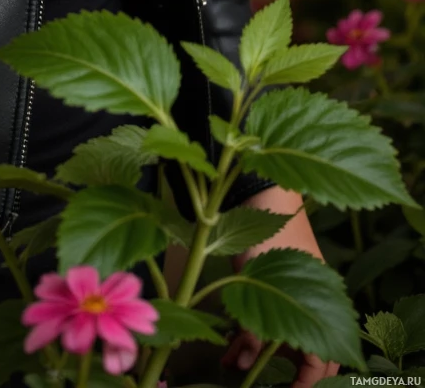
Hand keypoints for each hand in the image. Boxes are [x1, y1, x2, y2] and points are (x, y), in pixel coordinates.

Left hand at [220, 186, 339, 385]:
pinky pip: (274, 314)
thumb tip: (240, 366)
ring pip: (288, 335)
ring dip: (262, 352)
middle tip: (266, 384)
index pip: (320, 364)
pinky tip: (232, 337)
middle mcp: (313, 300)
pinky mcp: (278, 276)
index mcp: (319, 305)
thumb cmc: (264, 228)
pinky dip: (255, 330)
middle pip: (311, 353)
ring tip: (232, 362)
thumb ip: (251, 326)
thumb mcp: (254, 280)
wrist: (264, 186)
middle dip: (287, 373)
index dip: (304, 386)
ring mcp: (297, 288)